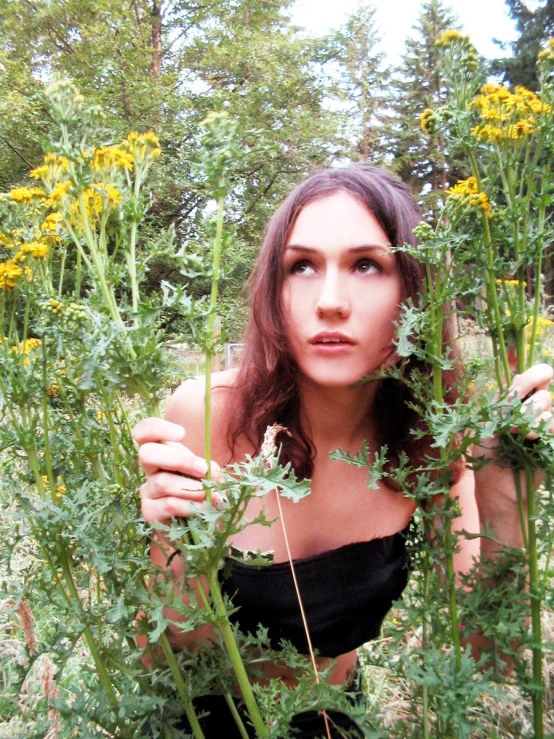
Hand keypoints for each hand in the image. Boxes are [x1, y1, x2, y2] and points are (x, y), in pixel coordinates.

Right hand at [132, 418, 221, 523]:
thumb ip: (206, 466)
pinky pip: (169, 504)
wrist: (199, 524)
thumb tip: (211, 471)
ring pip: (163, 482)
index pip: (143, 432)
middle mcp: (150, 469)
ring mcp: (147, 491)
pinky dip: (192, 505)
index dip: (156, 428)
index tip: (181, 433)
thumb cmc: (203, 491)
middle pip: (146, 454)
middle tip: (204, 470)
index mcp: (162, 452)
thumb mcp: (205, 472)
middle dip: (179, 460)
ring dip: (193, 488)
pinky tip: (206, 508)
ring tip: (214, 495)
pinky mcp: (150, 513)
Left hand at [473, 363, 552, 508]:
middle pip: (542, 394)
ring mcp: (543, 430)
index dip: (533, 376)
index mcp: (515, 406)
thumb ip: (502, 406)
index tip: (522, 387)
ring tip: (517, 434)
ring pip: (549, 408)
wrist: (495, 490)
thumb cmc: (486, 460)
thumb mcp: (487, 428)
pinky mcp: (551, 445)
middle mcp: (532, 415)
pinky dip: (544, 428)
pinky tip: (531, 438)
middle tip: (511, 423)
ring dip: (531, 418)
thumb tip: (517, 380)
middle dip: (525, 405)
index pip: (533, 379)